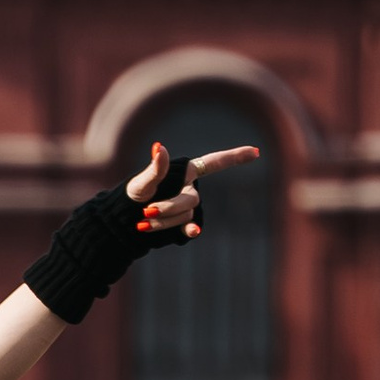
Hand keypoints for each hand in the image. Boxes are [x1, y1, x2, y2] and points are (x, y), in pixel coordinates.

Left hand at [126, 136, 257, 241]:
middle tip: (146, 210)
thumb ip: (154, 169)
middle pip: (191, 200)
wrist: (124, 223)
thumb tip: (159, 147)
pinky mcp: (182, 226)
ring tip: (142, 221)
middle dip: (168, 206)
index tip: (256, 152)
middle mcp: (189, 190)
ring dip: (163, 220)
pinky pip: (191, 228)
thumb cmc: (131, 197)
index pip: (213, 163)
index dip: (234, 157)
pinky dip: (191, 231)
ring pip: (185, 216)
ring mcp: (187, 209)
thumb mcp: (140, 181)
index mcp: (184, 173)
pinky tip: (193, 232)